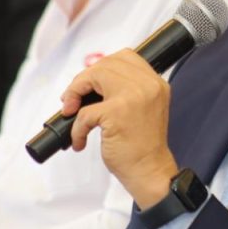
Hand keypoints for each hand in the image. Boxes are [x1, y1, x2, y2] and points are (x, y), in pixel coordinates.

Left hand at [61, 49, 178, 208]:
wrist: (150, 172)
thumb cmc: (143, 146)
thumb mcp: (143, 108)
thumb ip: (125, 90)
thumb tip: (88, 81)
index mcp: (155, 83)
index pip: (125, 56)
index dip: (101, 67)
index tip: (90, 85)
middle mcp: (147, 85)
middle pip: (105, 64)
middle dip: (83, 80)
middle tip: (73, 101)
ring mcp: (133, 97)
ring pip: (93, 77)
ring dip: (75, 95)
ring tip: (72, 113)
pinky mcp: (117, 113)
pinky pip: (84, 112)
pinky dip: (76, 128)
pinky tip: (81, 141)